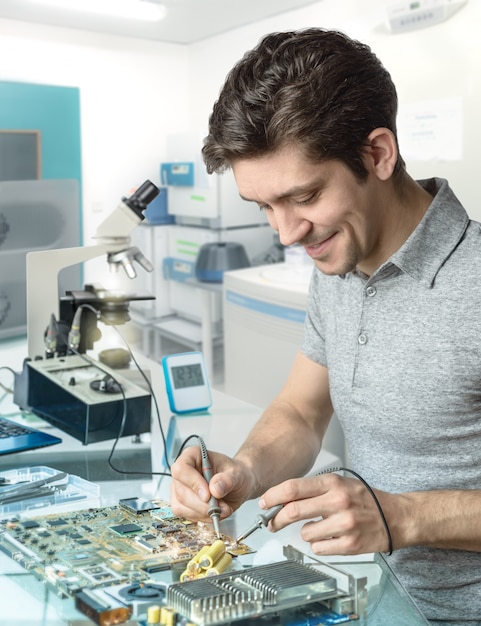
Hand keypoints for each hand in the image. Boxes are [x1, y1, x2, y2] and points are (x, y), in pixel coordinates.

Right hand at [169, 445, 256, 523]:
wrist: (238, 485)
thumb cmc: (235, 474)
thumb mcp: (237, 474)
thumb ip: (227, 480)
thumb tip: (215, 489)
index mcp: (192, 456)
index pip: (181, 469)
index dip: (193, 483)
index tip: (208, 494)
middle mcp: (183, 472)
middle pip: (181, 492)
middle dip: (201, 504)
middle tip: (219, 507)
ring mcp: (180, 489)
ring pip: (181, 506)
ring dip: (203, 513)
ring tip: (222, 509)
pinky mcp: (182, 504)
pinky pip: (187, 516)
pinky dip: (203, 517)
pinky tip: (215, 512)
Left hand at [259, 473, 393, 554]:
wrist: (396, 516)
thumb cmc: (364, 499)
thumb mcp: (339, 484)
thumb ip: (313, 490)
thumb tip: (283, 500)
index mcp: (332, 483)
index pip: (293, 487)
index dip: (273, 496)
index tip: (263, 503)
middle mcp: (338, 501)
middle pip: (293, 511)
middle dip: (277, 519)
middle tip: (272, 523)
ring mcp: (344, 524)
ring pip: (305, 532)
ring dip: (306, 532)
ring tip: (320, 528)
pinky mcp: (350, 544)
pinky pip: (319, 548)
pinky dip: (320, 544)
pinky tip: (331, 538)